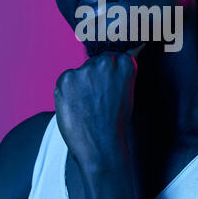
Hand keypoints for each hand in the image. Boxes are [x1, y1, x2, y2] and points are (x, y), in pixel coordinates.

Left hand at [54, 50, 140, 171]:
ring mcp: (85, 69)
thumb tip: (131, 51)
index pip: (114, 57)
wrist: (101, 146)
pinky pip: (66, 80)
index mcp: (125, 64)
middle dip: (94, 77)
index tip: (106, 87)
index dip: (108, 75)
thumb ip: (122, 72)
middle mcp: (106, 62)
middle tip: (96, 100)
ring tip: (87, 106)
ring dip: (81, 84)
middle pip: (96, 62)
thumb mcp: (127, 92)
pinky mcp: (66, 78)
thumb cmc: (115, 122)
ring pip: (81, 72)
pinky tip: (76, 106)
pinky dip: (68, 92)